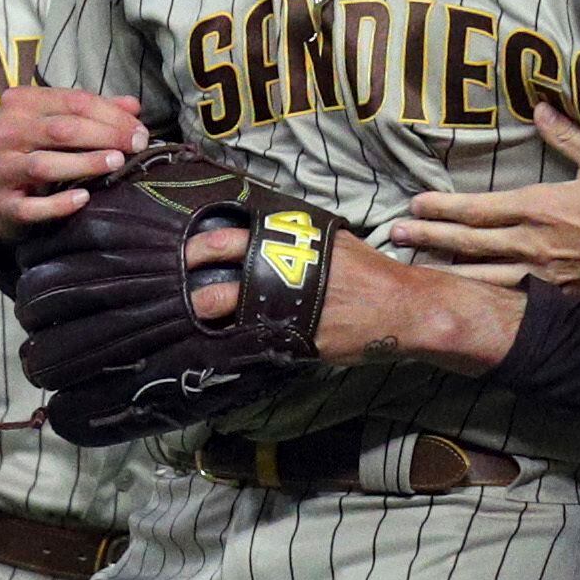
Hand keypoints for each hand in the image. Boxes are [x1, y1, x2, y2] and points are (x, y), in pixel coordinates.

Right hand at [0, 86, 145, 239]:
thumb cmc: (33, 152)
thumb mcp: (57, 124)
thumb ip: (93, 113)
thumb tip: (133, 106)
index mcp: (19, 104)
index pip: (73, 101)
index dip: (111, 115)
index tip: (139, 131)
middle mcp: (4, 133)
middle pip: (61, 129)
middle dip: (105, 135)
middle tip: (137, 146)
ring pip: (45, 164)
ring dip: (85, 164)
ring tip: (116, 163)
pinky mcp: (1, 204)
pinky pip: (32, 206)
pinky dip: (59, 203)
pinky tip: (84, 198)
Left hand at [185, 225, 523, 371]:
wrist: (402, 306)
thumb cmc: (370, 274)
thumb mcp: (332, 243)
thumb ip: (299, 241)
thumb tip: (268, 240)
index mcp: (291, 238)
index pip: (230, 236)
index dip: (199, 246)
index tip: (184, 254)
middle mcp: (283, 264)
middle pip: (220, 270)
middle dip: (191, 279)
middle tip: (178, 287)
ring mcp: (286, 301)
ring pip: (227, 306)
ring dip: (204, 311)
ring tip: (193, 316)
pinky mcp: (295, 333)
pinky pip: (253, 336)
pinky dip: (234, 339)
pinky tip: (221, 343)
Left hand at [386, 105, 579, 296]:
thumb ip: (568, 136)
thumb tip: (540, 107)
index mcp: (541, 207)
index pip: (479, 209)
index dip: (442, 207)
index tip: (414, 204)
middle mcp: (534, 243)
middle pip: (469, 243)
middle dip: (428, 238)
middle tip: (394, 238)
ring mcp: (543, 275)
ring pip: (481, 277)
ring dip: (444, 272)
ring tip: (414, 270)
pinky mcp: (556, 297)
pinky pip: (510, 298)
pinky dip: (480, 298)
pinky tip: (460, 299)